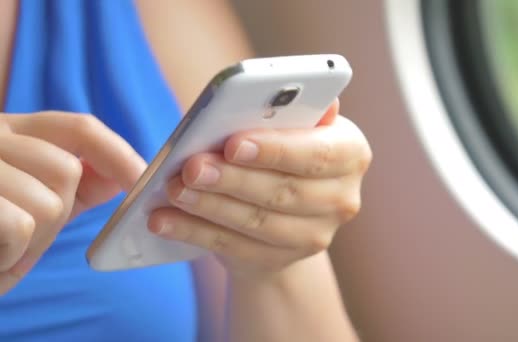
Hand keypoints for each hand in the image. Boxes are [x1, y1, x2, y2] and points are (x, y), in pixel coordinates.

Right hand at [0, 112, 145, 293]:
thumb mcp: (25, 200)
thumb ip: (73, 185)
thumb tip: (123, 177)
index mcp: (9, 131)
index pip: (79, 127)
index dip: (118, 153)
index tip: (143, 182)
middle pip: (68, 170)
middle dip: (58, 219)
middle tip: (26, 242)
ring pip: (49, 202)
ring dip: (34, 244)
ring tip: (4, 253)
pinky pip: (21, 224)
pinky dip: (14, 255)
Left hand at [149, 101, 371, 278]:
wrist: (288, 207)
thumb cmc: (286, 150)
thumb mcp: (296, 125)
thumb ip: (295, 111)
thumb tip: (298, 95)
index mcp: (351, 153)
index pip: (317, 153)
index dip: (275, 150)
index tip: (232, 143)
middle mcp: (342, 198)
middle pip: (284, 191)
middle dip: (233, 179)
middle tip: (191, 167)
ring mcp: (316, 236)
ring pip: (258, 222)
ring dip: (210, 206)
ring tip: (174, 190)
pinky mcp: (282, 260)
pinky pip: (235, 248)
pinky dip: (196, 233)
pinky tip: (165, 221)